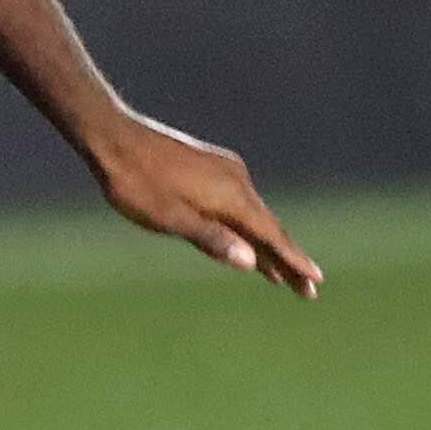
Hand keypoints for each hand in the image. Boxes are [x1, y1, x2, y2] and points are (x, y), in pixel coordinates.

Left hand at [88, 112, 320, 297]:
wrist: (114, 138)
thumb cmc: (136, 183)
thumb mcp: (170, 218)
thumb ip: (211, 240)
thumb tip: (251, 262)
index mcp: (230, 195)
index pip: (271, 235)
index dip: (293, 260)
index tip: (316, 281)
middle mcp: (236, 180)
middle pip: (268, 227)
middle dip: (286, 260)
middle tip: (309, 291)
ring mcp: (225, 171)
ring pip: (253, 215)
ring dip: (267, 245)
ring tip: (282, 276)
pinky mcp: (212, 167)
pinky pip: (239, 204)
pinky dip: (248, 226)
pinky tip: (247, 240)